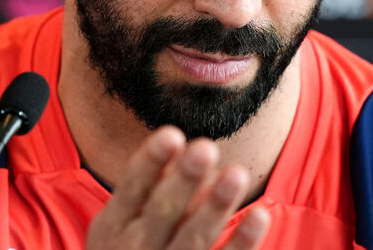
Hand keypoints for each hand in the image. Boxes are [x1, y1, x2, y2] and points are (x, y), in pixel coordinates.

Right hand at [86, 126, 270, 249]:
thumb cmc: (130, 249)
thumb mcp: (123, 223)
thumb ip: (151, 188)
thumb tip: (185, 149)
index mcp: (113, 227)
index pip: (132, 188)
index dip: (150, 163)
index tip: (172, 134)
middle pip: (163, 212)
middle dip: (184, 181)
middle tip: (206, 147)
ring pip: (194, 240)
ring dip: (215, 208)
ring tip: (236, 173)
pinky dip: (242, 243)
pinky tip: (259, 215)